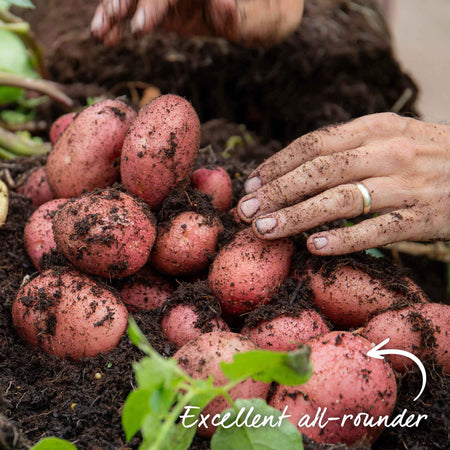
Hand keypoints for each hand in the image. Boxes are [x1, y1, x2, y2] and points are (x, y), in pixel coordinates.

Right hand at [91, 0, 303, 46]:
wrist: (260, 10)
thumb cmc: (263, 8)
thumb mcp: (257, 13)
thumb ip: (238, 12)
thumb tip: (225, 6)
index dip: (154, 4)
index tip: (142, 24)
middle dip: (128, 1)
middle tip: (114, 18)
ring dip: (116, 12)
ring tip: (101, 33)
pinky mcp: (166, 9)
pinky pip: (139, 14)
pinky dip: (121, 25)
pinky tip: (106, 38)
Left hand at [237, 113, 449, 254]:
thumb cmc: (426, 155)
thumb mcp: (389, 135)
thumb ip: (347, 146)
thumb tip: (294, 168)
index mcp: (375, 128)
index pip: (314, 143)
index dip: (278, 164)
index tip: (253, 183)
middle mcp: (388, 152)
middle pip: (320, 172)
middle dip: (277, 192)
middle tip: (246, 211)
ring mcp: (406, 186)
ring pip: (341, 201)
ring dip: (297, 216)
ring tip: (266, 230)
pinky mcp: (422, 218)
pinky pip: (376, 230)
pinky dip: (343, 239)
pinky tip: (314, 247)